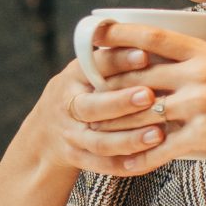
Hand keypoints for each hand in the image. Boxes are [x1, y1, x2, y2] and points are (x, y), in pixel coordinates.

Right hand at [21, 50, 171, 176]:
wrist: (48, 130)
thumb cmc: (84, 90)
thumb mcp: (89, 70)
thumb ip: (114, 58)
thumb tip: (157, 40)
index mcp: (74, 76)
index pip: (96, 65)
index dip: (119, 60)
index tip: (144, 55)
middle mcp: (68, 105)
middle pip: (92, 107)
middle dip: (121, 102)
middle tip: (149, 97)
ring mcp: (71, 135)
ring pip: (99, 142)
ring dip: (129, 139)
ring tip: (157, 134)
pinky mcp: (78, 158)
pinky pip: (103, 165)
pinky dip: (126, 165)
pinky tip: (151, 159)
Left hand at [90, 22, 205, 175]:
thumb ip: (203, 66)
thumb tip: (174, 65)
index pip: (155, 37)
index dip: (121, 33)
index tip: (96, 29)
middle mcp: (200, 74)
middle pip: (139, 75)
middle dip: (107, 82)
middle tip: (83, 86)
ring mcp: (201, 104)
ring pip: (143, 112)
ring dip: (116, 123)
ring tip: (93, 130)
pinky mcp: (204, 134)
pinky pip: (161, 147)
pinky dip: (141, 158)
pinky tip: (127, 165)